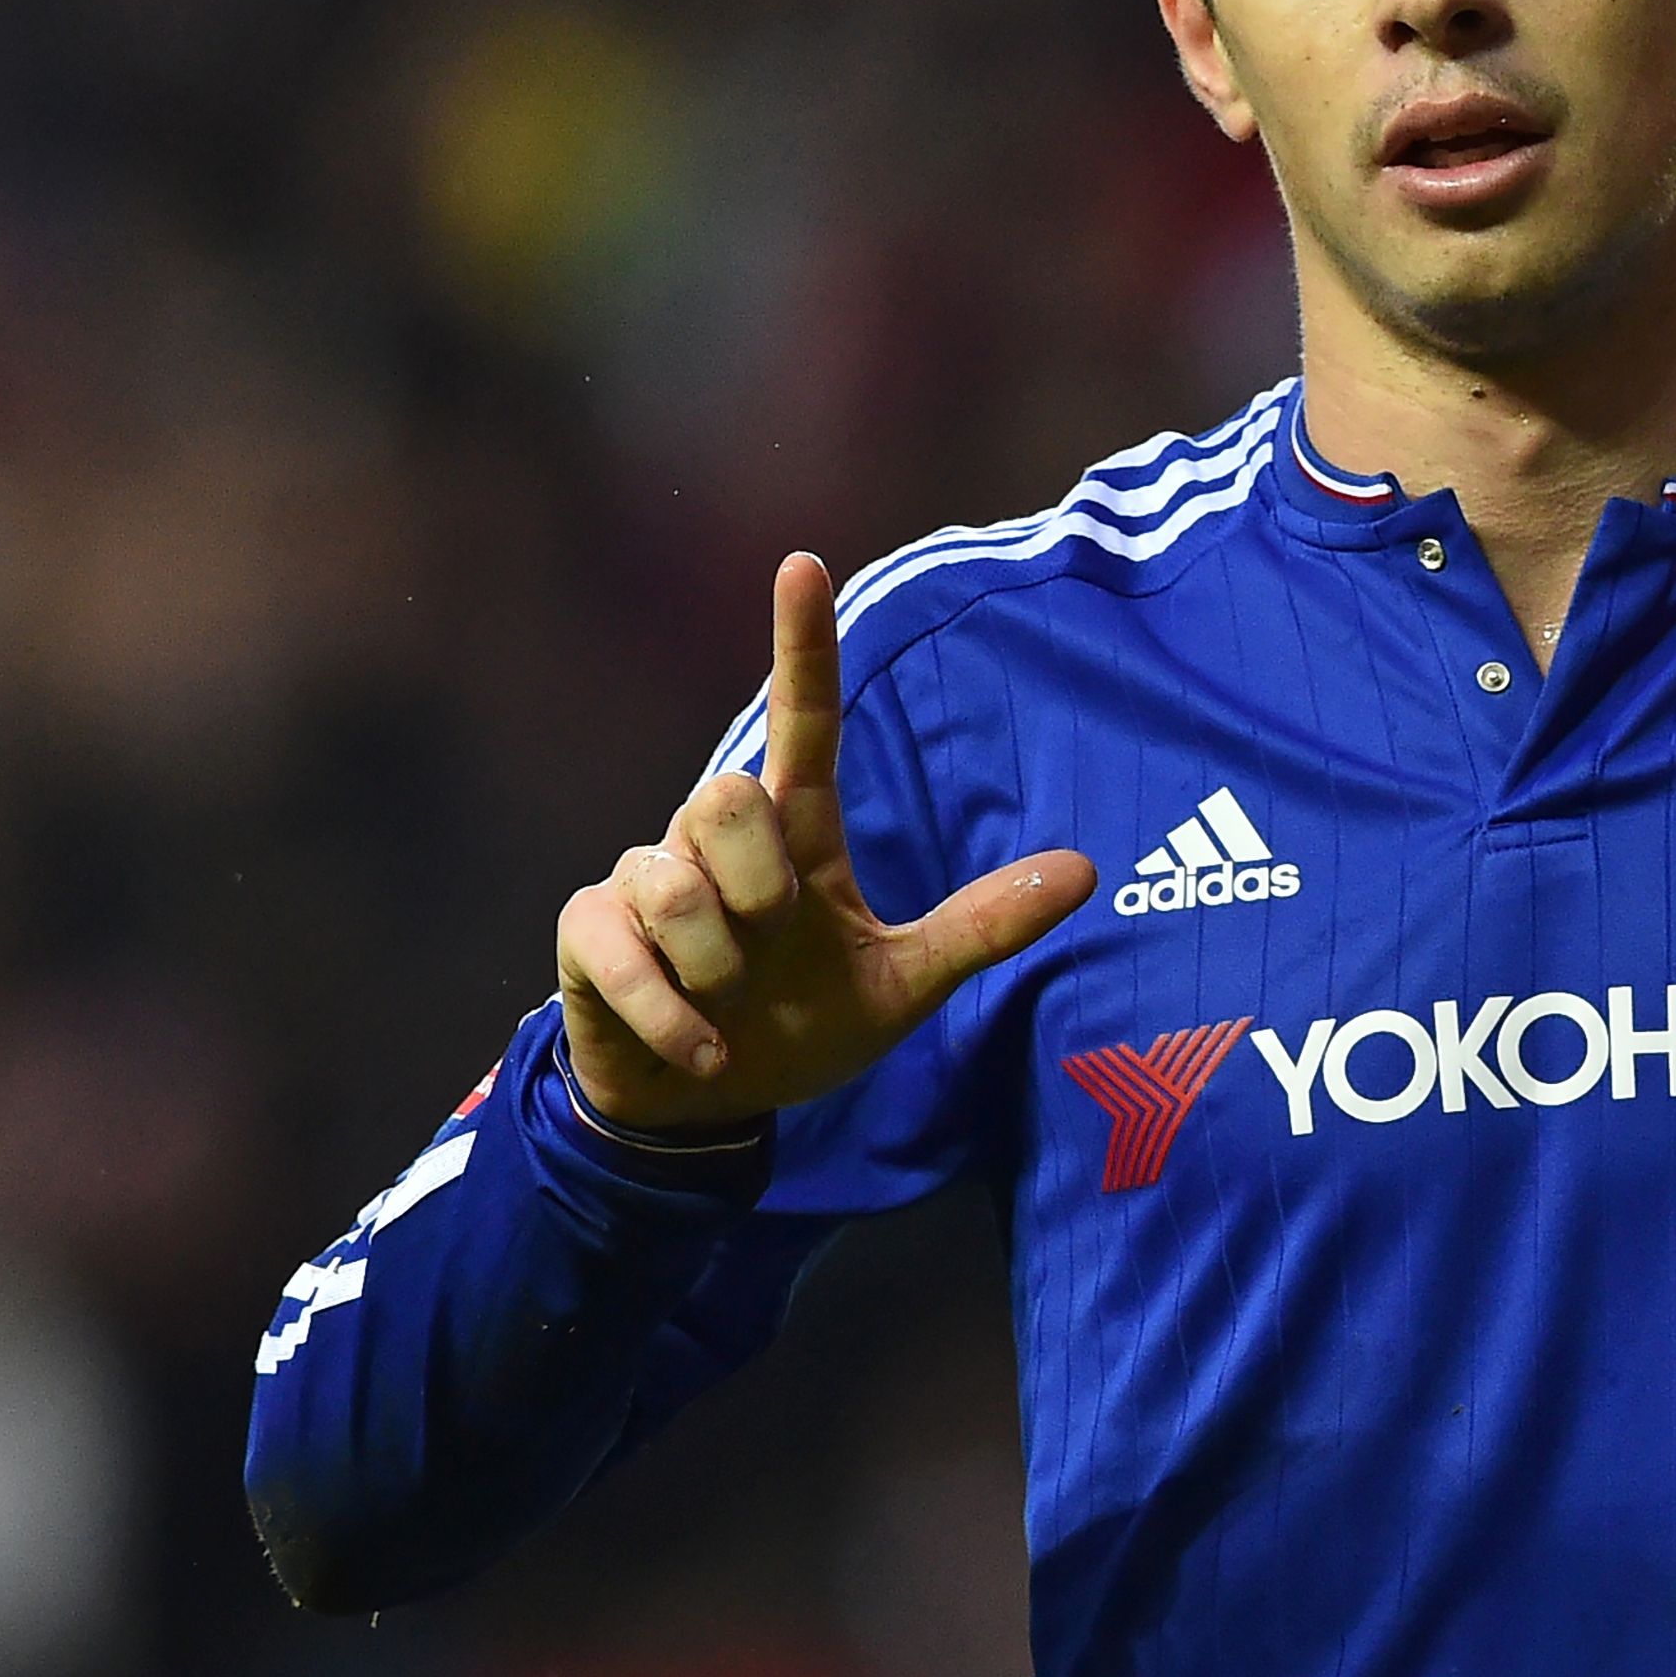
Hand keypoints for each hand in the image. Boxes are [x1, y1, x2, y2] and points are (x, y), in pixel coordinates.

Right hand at [555, 554, 1096, 1135]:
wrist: (708, 1112)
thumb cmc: (802, 1030)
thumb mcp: (904, 984)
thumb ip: (982, 927)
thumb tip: (1086, 871)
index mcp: (793, 835)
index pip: (801, 721)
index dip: (802, 645)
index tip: (804, 564)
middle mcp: (713, 839)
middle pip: (728, 796)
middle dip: (758, 890)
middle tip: (770, 950)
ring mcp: (642, 878)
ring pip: (677, 884)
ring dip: (720, 967)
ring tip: (730, 1002)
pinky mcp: (589, 931)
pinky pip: (628, 951)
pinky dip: (676, 1016)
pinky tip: (701, 1047)